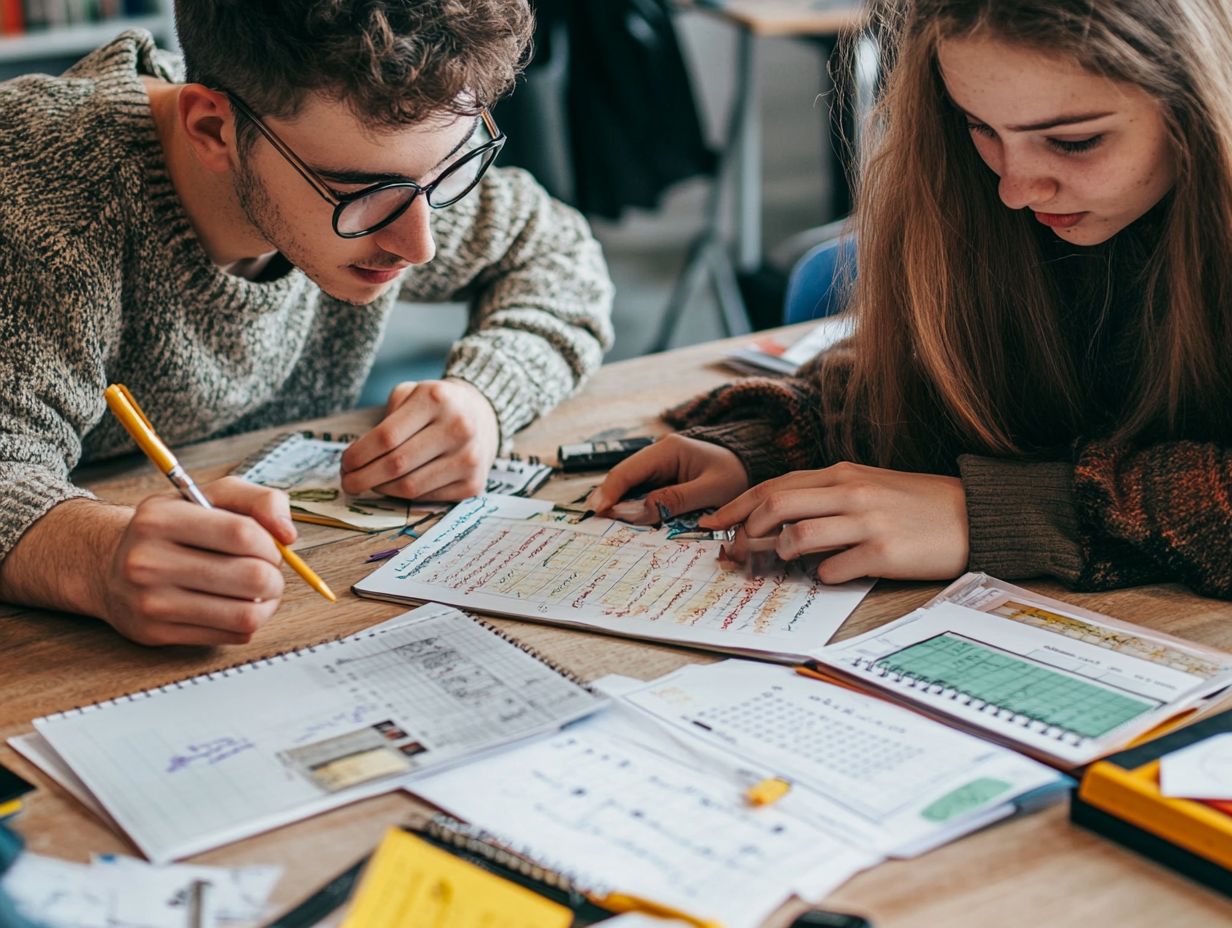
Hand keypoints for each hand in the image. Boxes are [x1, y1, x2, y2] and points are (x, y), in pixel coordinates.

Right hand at [101, 476, 293, 645]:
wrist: (109, 566)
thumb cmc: (175, 529)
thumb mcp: (211, 497)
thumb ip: (259, 500)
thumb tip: (288, 535)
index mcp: (160, 518)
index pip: (243, 534)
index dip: (271, 544)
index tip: (272, 547)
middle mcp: (148, 560)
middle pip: (251, 577)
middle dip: (275, 577)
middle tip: (269, 573)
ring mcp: (150, 602)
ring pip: (246, 613)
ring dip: (268, 604)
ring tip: (261, 593)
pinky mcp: (157, 633)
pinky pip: (231, 635)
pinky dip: (247, 622)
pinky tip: (237, 608)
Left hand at [340, 379, 498, 500]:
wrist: (483, 416)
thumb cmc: (436, 406)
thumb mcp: (412, 393)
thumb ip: (386, 418)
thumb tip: (358, 459)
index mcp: (437, 399)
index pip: (386, 437)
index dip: (358, 455)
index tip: (345, 464)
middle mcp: (458, 428)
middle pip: (396, 464)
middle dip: (363, 478)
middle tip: (348, 482)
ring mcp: (469, 458)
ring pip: (410, 487)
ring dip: (381, 489)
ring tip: (370, 484)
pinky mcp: (474, 483)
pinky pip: (427, 498)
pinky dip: (405, 496)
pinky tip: (396, 486)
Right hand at [586, 434, 749, 522]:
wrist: (755, 466)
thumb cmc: (736, 475)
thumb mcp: (711, 489)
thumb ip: (677, 500)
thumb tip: (640, 512)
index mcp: (668, 450)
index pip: (628, 470)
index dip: (609, 491)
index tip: (597, 511)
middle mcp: (659, 455)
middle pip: (624, 479)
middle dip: (609, 500)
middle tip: (595, 524)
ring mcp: (660, 468)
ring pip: (631, 488)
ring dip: (620, 506)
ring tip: (605, 526)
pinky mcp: (665, 480)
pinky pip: (643, 494)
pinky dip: (634, 508)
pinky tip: (626, 523)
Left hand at [698, 462, 968, 583]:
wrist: (974, 514)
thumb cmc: (915, 504)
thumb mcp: (867, 487)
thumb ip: (825, 497)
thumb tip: (778, 520)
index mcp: (842, 474)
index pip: (774, 486)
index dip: (736, 506)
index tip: (710, 523)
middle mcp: (848, 492)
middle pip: (775, 505)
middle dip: (742, 531)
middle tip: (730, 552)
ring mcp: (865, 522)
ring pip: (796, 535)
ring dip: (778, 553)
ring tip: (783, 562)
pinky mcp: (883, 552)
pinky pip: (832, 569)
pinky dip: (821, 575)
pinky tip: (829, 575)